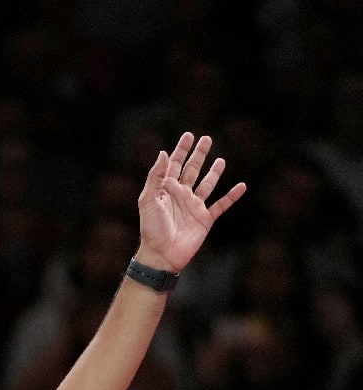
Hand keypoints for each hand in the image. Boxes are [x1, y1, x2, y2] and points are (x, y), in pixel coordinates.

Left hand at [135, 133, 246, 271]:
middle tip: (207, 139)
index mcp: (166, 190)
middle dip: (199, 155)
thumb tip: (164, 153)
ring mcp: (194, 207)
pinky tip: (241, 186)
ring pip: (207, 184)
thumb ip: (155, 177)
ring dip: (214, 172)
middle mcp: (181, 195)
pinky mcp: (205, 219)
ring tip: (221, 159)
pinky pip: (221, 205)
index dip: (181, 150)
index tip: (188, 135)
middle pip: (192, 170)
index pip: (174, 165)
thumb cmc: (151, 228)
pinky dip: (231, 196)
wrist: (162, 254)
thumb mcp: (148, 200)